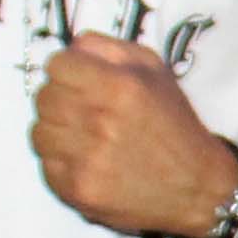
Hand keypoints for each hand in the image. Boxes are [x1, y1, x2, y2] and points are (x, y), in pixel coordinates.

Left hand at [33, 35, 236, 237]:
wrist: (197, 188)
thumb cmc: (174, 125)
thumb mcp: (156, 71)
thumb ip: (110, 49)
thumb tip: (73, 47)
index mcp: (120, 87)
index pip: (56, 65)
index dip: (67, 70)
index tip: (78, 81)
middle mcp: (101, 122)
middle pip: (44, 98)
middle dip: (60, 100)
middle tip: (83, 111)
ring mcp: (87, 160)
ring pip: (39, 133)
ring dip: (57, 132)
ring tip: (83, 138)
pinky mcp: (79, 191)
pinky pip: (46, 167)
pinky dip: (62, 163)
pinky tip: (87, 162)